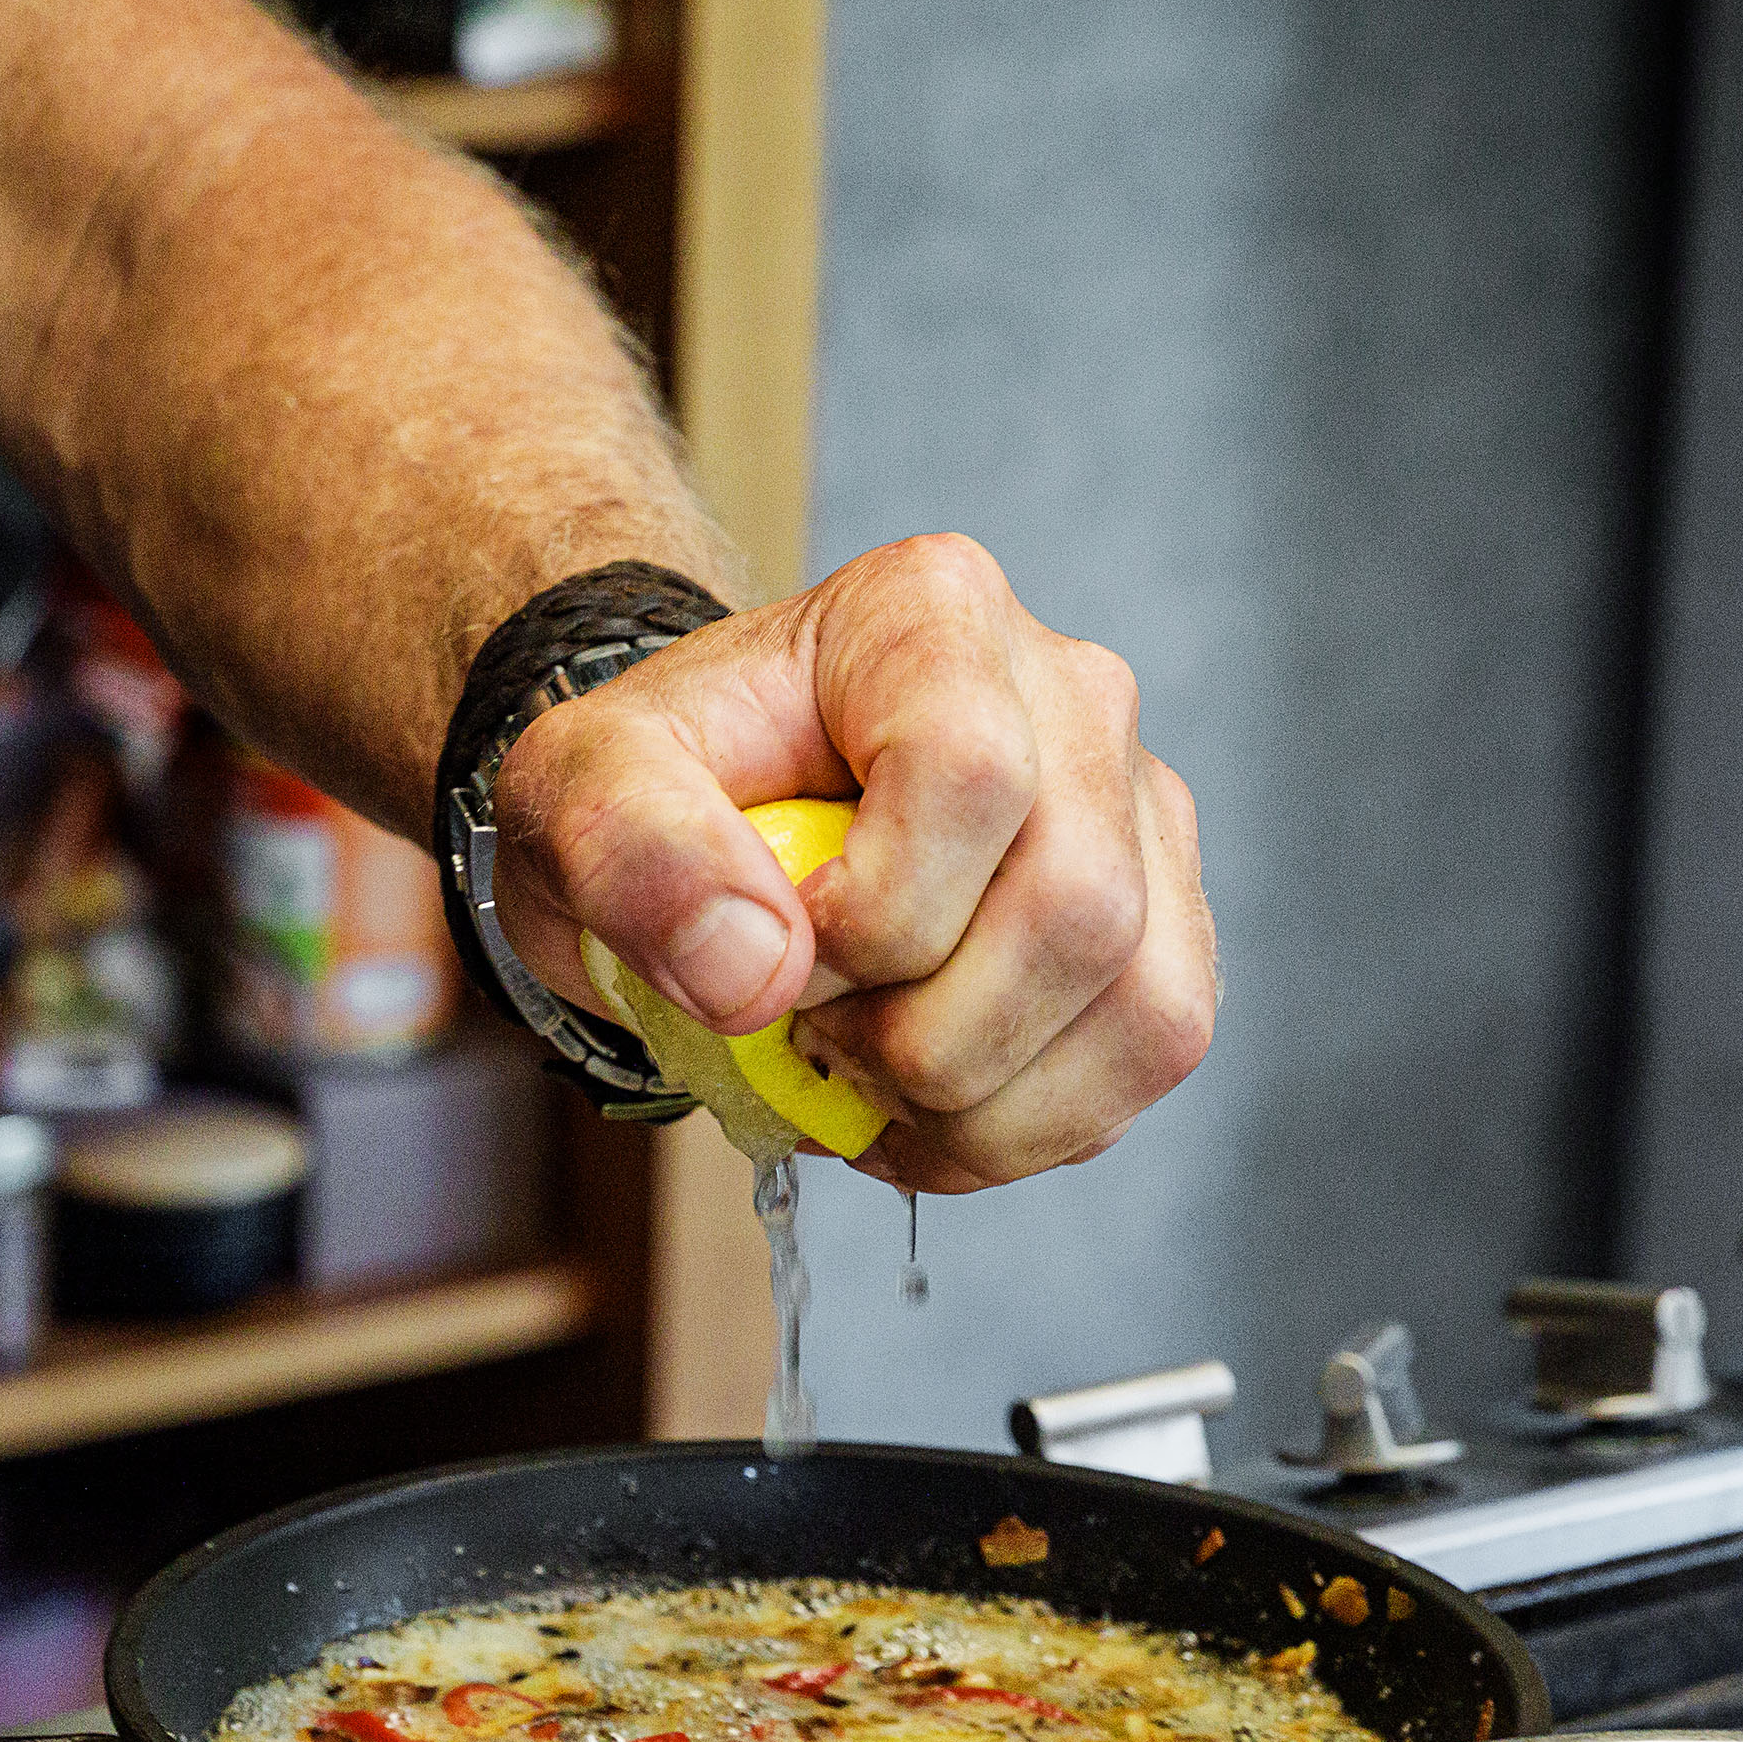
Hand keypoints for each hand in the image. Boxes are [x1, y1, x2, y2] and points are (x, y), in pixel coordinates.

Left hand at [489, 535, 1214, 1191]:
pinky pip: (1153, 1054)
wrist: (708, 821)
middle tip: (813, 1036)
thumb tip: (760, 973)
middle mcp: (1071, 692)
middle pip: (1078, 908)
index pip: (970, 773)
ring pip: (1144, 1004)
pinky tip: (927, 1111)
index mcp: (930, 614)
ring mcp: (1139, 808)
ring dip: (983, 1105)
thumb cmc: (663, 789)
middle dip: (925, 1038)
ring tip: (868, 1086)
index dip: (873, 915)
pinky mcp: (1165, 916)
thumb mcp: (577, 787)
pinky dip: (1030, 1127)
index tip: (775, 953)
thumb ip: (631, 848)